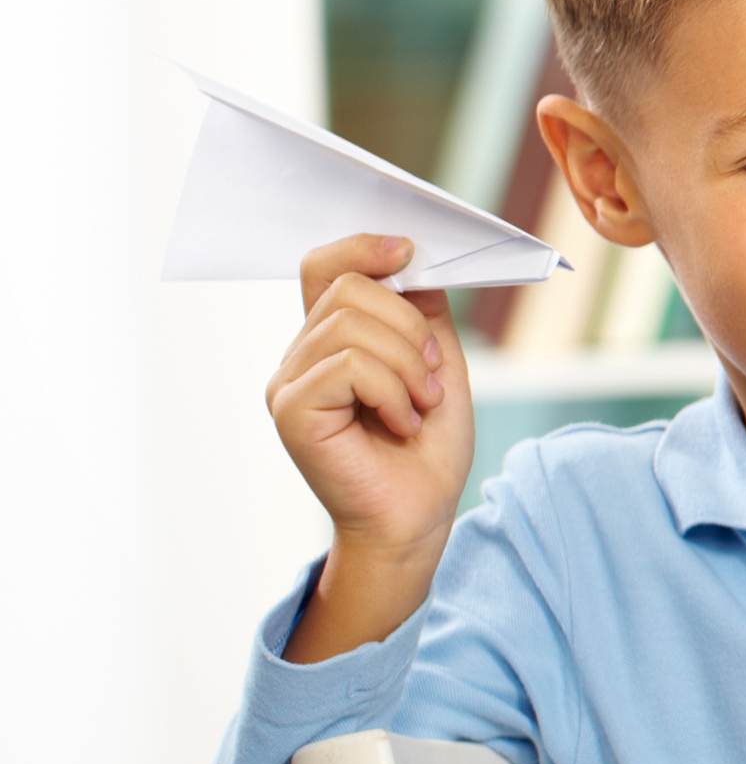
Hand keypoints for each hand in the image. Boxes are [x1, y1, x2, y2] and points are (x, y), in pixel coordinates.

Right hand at [271, 234, 473, 663]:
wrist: (418, 516)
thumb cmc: (426, 448)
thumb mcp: (438, 362)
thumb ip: (422, 310)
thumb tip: (413, 255)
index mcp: (332, 339)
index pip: (325, 266)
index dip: (363, 247)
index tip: (409, 251)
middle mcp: (300, 356)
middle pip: (350, 288)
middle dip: (411, 326)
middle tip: (432, 377)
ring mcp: (289, 383)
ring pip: (354, 325)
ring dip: (409, 366)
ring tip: (420, 406)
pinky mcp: (290, 411)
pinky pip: (349, 365)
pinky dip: (393, 391)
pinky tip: (401, 422)